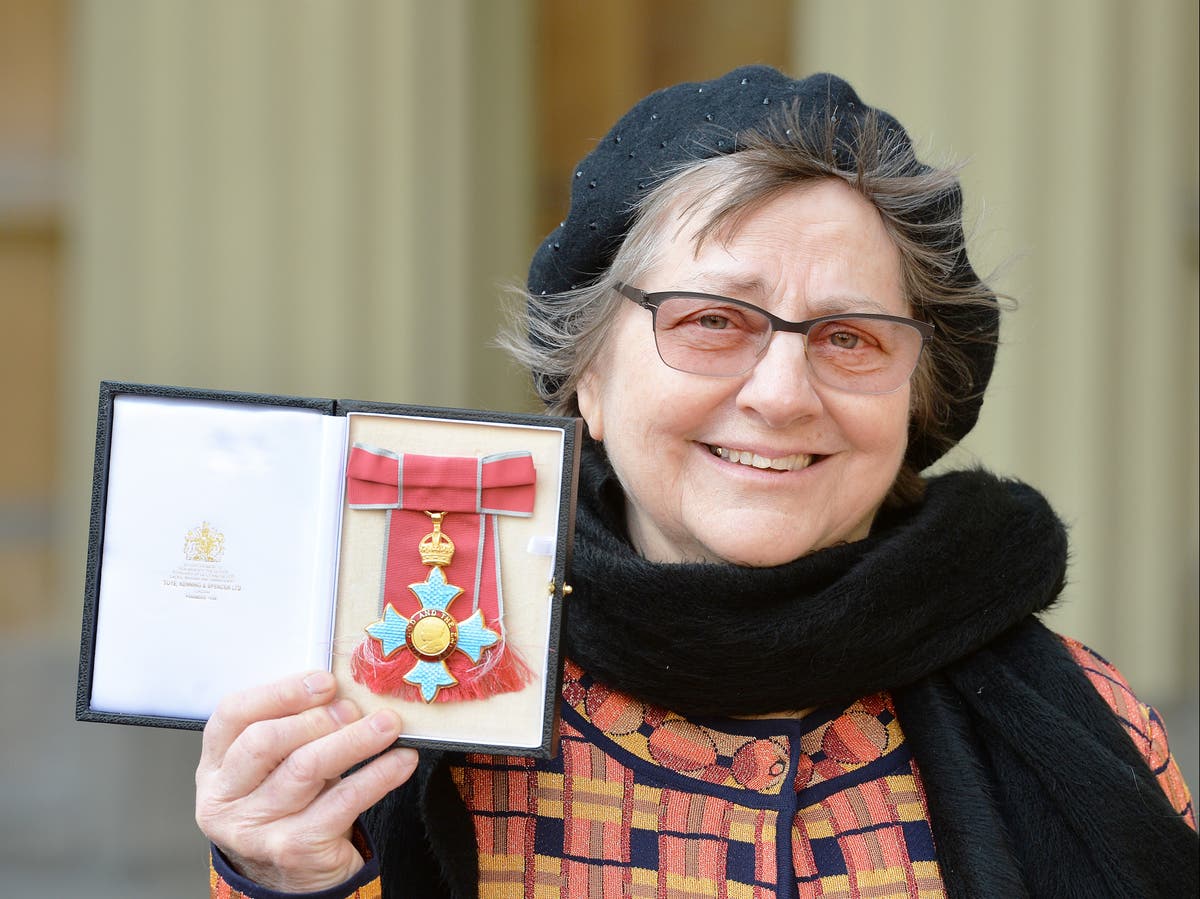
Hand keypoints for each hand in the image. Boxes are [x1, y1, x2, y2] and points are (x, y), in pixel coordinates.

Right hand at [195, 671, 418, 891]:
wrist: (291, 875)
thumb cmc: (287, 805)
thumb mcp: (275, 766)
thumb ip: (294, 728)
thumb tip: (344, 694)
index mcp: (215, 765)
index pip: (233, 715)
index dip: (281, 692)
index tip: (324, 682)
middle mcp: (224, 799)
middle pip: (266, 741)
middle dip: (317, 718)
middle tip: (355, 708)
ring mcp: (255, 829)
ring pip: (306, 769)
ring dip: (354, 740)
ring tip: (387, 725)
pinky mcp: (294, 850)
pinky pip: (342, 801)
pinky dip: (378, 776)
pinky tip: (401, 761)